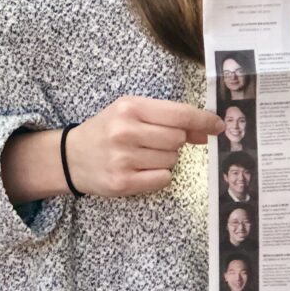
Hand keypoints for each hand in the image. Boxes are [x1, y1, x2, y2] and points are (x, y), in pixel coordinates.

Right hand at [64, 95, 223, 196]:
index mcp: (130, 107)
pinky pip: (162, 179)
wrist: (71, 157)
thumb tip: (206, 130)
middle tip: (154, 140)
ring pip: (171, 160)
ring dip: (165, 158)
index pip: (178, 114)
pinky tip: (140, 169)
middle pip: (178, 139)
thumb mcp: (131, 113)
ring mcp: (123, 158)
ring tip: (142, 154)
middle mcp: (126, 131)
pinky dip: (158, 175)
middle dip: (174, 141)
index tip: (218, 125)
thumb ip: (167, 118)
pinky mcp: (123, 182)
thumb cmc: (107, 130)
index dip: (202, 120)